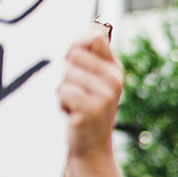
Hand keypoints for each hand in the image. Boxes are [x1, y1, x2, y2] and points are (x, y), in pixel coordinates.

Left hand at [58, 32, 123, 159]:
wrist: (92, 146)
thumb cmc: (88, 109)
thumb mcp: (95, 81)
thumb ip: (91, 57)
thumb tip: (91, 30)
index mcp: (115, 70)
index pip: (93, 39)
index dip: (76, 46)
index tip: (74, 61)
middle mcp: (114, 81)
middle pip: (74, 57)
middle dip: (67, 74)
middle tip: (76, 91)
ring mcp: (105, 96)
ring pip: (67, 76)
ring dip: (64, 91)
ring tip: (75, 104)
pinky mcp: (91, 109)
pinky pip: (64, 92)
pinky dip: (62, 103)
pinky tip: (72, 113)